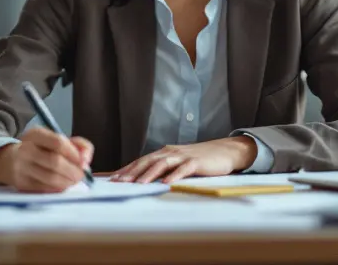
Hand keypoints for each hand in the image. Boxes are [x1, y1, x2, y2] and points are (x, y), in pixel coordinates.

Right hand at [0, 127, 92, 192]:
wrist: (8, 161)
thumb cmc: (40, 149)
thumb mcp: (55, 140)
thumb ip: (77, 144)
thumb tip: (86, 160)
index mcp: (35, 134)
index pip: (58, 142)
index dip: (75, 154)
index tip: (84, 162)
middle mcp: (25, 149)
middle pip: (55, 161)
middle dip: (73, 171)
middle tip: (81, 175)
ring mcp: (21, 167)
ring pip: (50, 178)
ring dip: (68, 182)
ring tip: (74, 181)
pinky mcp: (20, 183)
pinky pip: (44, 189)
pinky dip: (58, 189)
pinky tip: (62, 185)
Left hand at [109, 136, 256, 183]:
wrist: (225, 151)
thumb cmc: (200, 159)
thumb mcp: (178, 162)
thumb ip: (163, 169)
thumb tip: (144, 180)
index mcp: (164, 152)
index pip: (141, 161)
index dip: (126, 169)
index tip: (112, 179)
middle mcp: (170, 152)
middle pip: (147, 161)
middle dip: (131, 172)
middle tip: (118, 182)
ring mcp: (183, 156)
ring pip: (162, 164)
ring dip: (148, 174)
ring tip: (137, 184)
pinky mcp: (196, 161)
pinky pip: (183, 169)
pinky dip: (173, 176)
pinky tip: (166, 183)